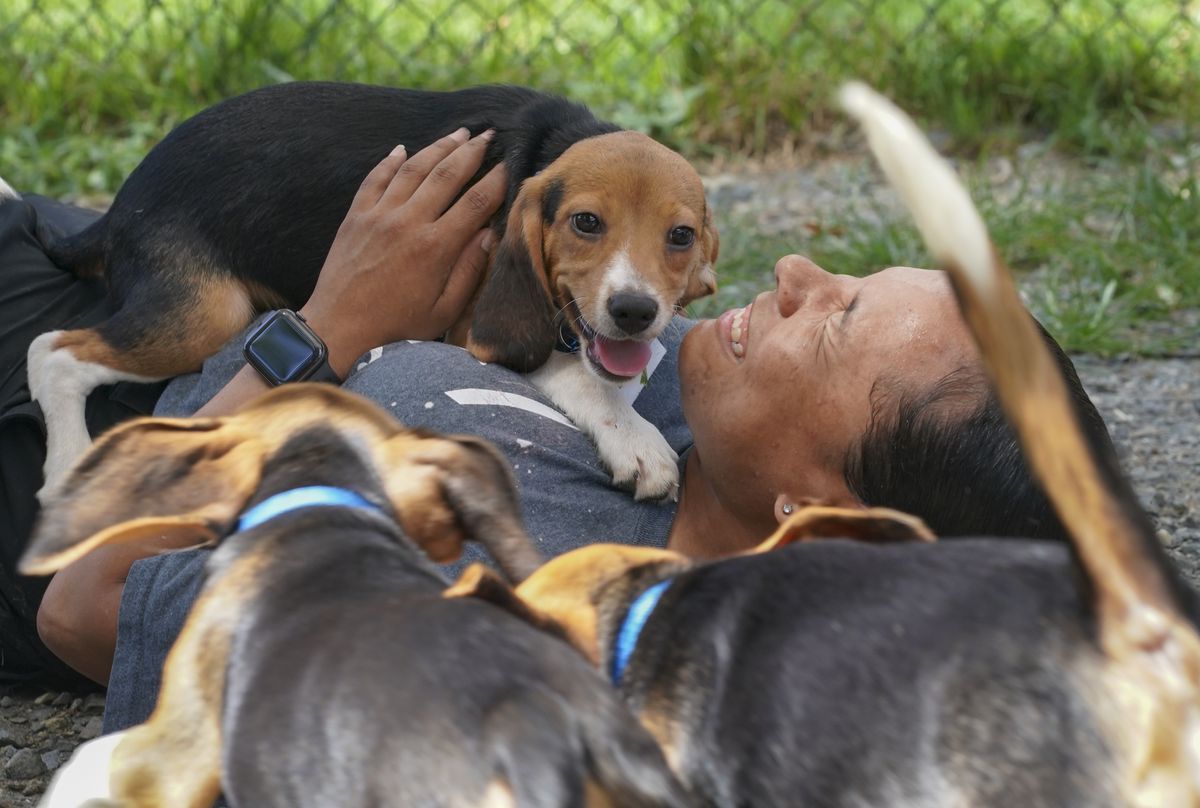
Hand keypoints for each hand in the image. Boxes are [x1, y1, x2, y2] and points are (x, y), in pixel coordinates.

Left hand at [298, 127, 506, 376]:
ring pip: (413, 168)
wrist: (337, 330)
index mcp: (435, 247)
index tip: (510, 164)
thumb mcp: (444, 311)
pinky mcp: (356, 217)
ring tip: (458, 134)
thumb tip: (489, 234)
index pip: (476, 203)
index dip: (497, 180)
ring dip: (438, 147)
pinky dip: (390, 160)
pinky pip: (375, 178)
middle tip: (489, 135)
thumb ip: (469, 271)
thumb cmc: (396, 328)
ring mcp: (379, 216)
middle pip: (447, 174)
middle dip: (472, 151)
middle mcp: (408, 222)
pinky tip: (403, 149)